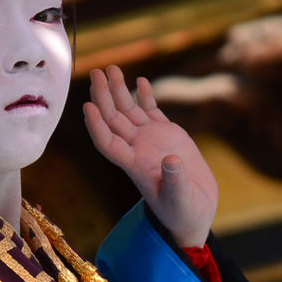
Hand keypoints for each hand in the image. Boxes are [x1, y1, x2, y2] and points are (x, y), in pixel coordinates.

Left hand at [83, 65, 218, 247]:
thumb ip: (175, 181)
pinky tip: (139, 81)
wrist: (195, 212)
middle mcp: (137, 150)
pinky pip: (151, 111)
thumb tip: (170, 160)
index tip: (87, 107)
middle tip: (96, 72)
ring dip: (118, 91)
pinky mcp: (168, 135)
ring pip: (128, 111)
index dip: (96, 126)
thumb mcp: (180, 200)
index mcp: (135, 166)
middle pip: (113, 120)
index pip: (108, 143)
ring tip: (111, 68)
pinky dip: (145, 96)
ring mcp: (150, 141)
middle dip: (102, 96)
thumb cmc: (183, 213)